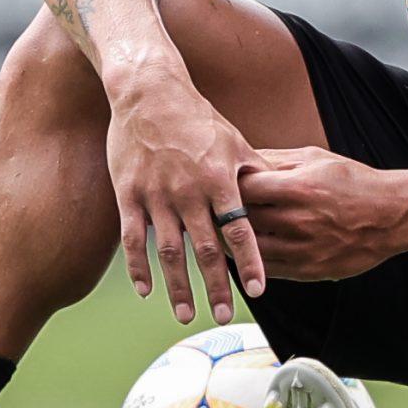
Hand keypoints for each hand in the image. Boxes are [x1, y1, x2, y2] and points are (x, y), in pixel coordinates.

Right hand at [106, 76, 267, 324]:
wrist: (147, 91)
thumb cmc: (195, 116)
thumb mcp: (233, 139)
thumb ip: (253, 171)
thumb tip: (279, 192)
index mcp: (219, 179)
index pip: (239, 230)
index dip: (250, 262)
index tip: (258, 289)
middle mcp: (189, 192)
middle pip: (205, 250)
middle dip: (216, 286)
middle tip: (222, 316)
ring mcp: (156, 195)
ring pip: (169, 252)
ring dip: (178, 287)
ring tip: (185, 314)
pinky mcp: (128, 194)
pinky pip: (134, 239)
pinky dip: (139, 267)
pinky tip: (147, 290)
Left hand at [237, 147, 407, 281]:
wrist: (392, 216)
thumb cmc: (355, 183)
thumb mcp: (315, 159)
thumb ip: (276, 160)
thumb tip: (242, 158)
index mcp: (297, 188)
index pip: (242, 189)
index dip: (227, 188)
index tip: (220, 187)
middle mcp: (297, 221)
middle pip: (241, 222)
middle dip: (225, 217)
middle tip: (215, 213)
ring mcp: (303, 249)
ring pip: (251, 251)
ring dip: (236, 243)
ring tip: (229, 234)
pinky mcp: (309, 270)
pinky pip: (269, 270)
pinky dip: (256, 261)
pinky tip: (252, 251)